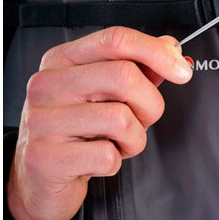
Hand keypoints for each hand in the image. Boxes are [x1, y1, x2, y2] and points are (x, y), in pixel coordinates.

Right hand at [6, 26, 193, 219]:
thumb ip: (135, 68)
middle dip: (149, 105)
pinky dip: (114, 162)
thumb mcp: (101, 94)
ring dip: (133, 139)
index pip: (115, 40)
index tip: (180, 70)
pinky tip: (96, 160)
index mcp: (61, 61)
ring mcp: (42, 121)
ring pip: (121, 119)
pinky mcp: (45, 157)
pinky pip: (107, 156)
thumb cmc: (73, 133)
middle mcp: (47, 85)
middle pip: (124, 76)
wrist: (37, 179)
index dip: (156, 52)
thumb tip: (169, 48)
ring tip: (115, 143)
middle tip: (140, 120)